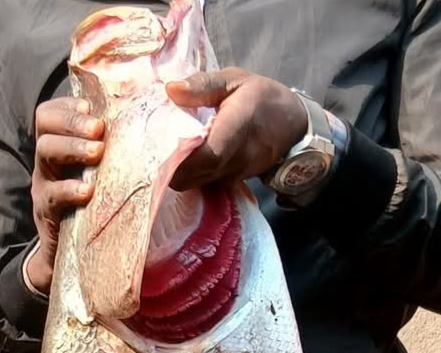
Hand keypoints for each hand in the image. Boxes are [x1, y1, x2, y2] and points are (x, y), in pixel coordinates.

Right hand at [27, 97, 104, 294]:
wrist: (73, 254)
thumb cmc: (94, 207)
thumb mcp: (101, 174)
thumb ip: (114, 152)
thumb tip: (153, 126)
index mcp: (59, 146)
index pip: (50, 113)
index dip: (67, 106)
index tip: (91, 107)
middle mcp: (47, 161)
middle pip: (46, 127)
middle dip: (73, 121)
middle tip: (99, 128)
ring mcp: (43, 185)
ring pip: (45, 152)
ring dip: (73, 147)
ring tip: (97, 152)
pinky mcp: (45, 211)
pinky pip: (53, 195)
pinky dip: (69, 190)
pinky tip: (87, 191)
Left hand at [166, 69, 307, 190]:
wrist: (291, 124)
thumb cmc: (260, 97)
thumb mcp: (234, 79)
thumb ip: (202, 85)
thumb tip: (170, 89)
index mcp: (240, 123)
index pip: (210, 152)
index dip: (183, 159)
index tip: (159, 152)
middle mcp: (240, 156)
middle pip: (199, 174)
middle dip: (171, 169)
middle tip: (149, 154)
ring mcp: (237, 173)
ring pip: (198, 183)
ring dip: (178, 175)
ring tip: (161, 157)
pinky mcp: (231, 182)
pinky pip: (204, 185)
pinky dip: (189, 177)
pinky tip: (179, 163)